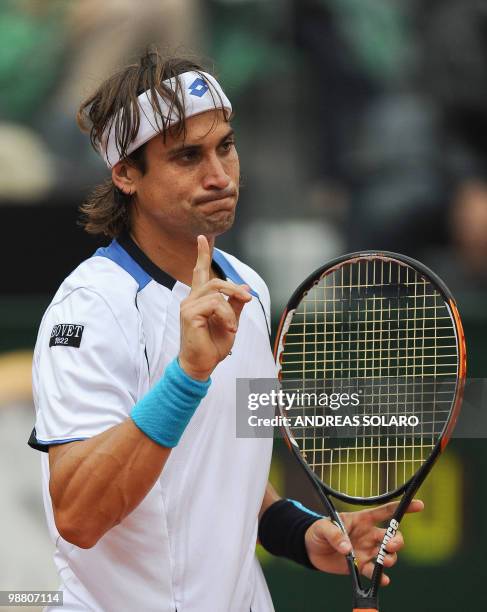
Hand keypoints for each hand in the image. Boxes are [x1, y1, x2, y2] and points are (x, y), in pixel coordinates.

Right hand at [179, 235, 251, 379]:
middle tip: (248, 299)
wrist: (201, 366)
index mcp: (198, 300)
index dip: (202, 254)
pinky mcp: (189, 314)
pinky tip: (230, 329)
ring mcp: (187, 306)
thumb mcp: (230, 322)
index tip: (203, 238)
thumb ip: (235, 305)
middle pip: (214, 280)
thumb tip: (245, 288)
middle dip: (234, 288)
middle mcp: (190, 300)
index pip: (199, 272)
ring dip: (232, 309)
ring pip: (216, 292)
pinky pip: (215, 304)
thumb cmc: (212, 346)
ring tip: (234, 327)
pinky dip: (227, 317)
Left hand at [305, 500, 423, 585]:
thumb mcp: (322, 527)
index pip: (385, 511)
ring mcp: (367, 551)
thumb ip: (334, 534)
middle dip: (397, 541)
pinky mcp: (361, 566)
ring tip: (383, 561)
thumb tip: (347, 548)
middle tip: (389, 545)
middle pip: (393, 536)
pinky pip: (375, 572)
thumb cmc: (318, 531)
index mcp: (362, 520)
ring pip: (388, 555)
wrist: (310, 550)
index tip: (418, 505)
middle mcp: (369, 535)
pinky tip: (382, 579)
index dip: (402, 508)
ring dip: (390, 558)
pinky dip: (381, 577)